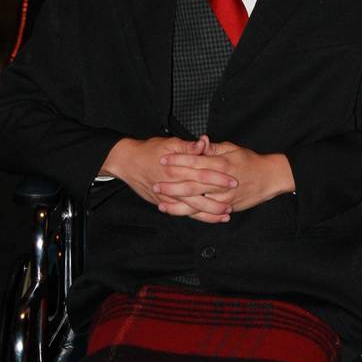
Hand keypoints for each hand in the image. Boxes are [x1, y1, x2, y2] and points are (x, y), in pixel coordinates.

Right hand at [99, 135, 237, 222]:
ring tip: (226, 214)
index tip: (234, 180)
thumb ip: (189, 146)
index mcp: (177, 167)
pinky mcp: (163, 203)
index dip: (219, 177)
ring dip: (210, 213)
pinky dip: (196, 216)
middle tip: (234, 202)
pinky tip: (208, 218)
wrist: (127, 162)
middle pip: (200, 194)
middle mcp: (173, 184)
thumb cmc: (149, 150)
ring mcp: (167, 196)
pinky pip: (182, 212)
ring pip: (192, 208)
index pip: (203, 173)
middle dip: (218, 199)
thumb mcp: (170, 143)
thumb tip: (203, 142)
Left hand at [156, 134, 294, 215]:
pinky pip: (207, 213)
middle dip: (172, 185)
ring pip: (197, 202)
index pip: (195, 161)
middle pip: (192, 184)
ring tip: (161, 204)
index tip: (163, 159)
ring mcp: (225, 197)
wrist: (271, 177)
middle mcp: (222, 181)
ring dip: (178, 204)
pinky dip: (192, 214)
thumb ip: (213, 148)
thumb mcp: (232, 148)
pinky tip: (180, 214)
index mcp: (222, 163)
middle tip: (156, 184)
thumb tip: (199, 142)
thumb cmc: (250, 160)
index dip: (178, 160)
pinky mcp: (228, 206)